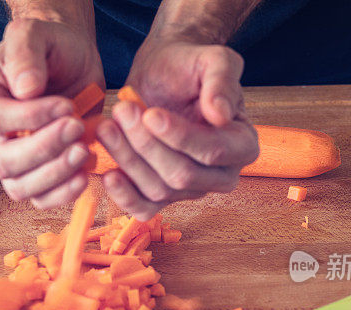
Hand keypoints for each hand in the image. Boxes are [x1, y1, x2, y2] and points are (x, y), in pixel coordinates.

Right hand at [0, 18, 104, 208]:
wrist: (73, 65)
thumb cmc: (49, 49)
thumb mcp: (35, 34)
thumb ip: (25, 53)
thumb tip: (24, 90)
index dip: (29, 118)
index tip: (64, 105)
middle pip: (3, 161)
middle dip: (44, 149)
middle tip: (77, 127)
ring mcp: (9, 161)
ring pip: (20, 187)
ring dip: (55, 174)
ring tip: (84, 151)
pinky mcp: (35, 177)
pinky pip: (41, 199)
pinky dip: (64, 193)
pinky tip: (84, 174)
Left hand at [96, 38, 258, 219]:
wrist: (161, 73)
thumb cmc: (188, 65)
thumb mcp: (211, 60)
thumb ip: (222, 81)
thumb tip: (222, 114)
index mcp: (242, 144)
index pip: (213, 152)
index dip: (180, 137)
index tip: (150, 114)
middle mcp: (221, 174)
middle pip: (182, 176)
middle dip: (147, 146)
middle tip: (122, 111)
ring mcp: (191, 189)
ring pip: (158, 190)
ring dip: (128, 160)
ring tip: (107, 127)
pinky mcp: (162, 195)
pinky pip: (145, 209)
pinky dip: (124, 197)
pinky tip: (109, 175)